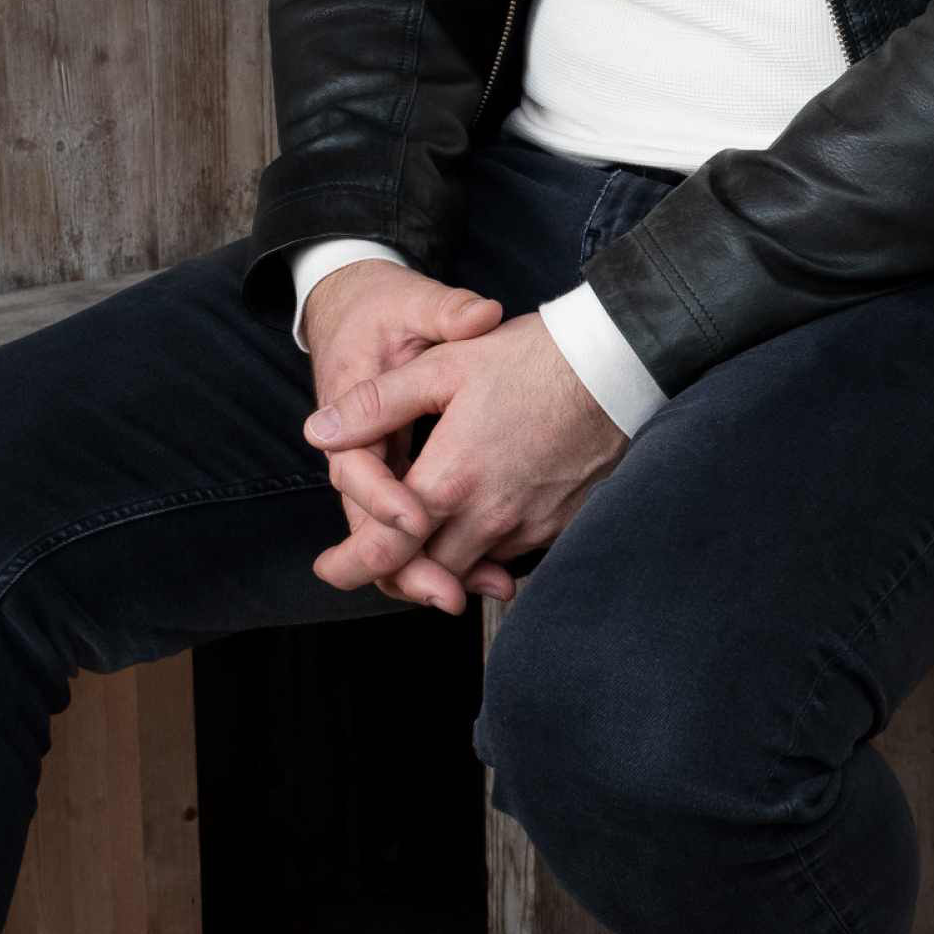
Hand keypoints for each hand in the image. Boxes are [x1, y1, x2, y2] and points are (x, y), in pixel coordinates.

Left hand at [305, 308, 630, 613]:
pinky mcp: (558, 524)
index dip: (350, 567)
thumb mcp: (444, 366)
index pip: (387, 552)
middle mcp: (489, 516)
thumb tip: (319, 432)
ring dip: (439, 563)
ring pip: (468, 568)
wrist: (613, 364)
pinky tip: (478, 515)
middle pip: (426, 574)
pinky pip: (507, 553)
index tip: (329, 569)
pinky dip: (483, 548)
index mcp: (451, 480)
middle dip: (393, 573)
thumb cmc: (529, 358)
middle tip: (370, 557)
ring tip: (422, 538)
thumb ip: (377, 404)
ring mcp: (528, 526)